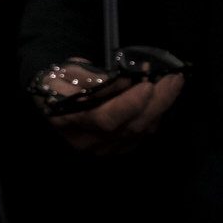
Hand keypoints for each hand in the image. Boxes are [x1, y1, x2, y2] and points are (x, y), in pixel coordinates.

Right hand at [40, 61, 184, 154]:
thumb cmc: (54, 83)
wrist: (48, 103)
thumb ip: (90, 76)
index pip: (105, 118)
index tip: (147, 84)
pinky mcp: (113, 150)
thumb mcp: (63, 72)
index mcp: (67, 118)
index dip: (128, 104)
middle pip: (130, 127)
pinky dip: (154, 118)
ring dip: (160, 108)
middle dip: (157, 102)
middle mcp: (86, 140)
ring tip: (171, 84)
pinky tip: (160, 101)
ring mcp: (101, 148)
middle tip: (174, 78)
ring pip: (139, 133)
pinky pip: (140, 137)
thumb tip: (123, 79)